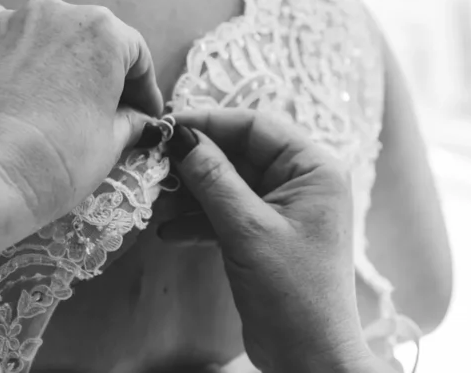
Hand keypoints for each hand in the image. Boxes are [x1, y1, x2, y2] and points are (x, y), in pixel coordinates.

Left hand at [0, 0, 163, 227]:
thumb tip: (136, 119)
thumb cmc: (58, 159)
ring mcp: (16, 20)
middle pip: (94, 39)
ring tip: (63, 95)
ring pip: (51, 31)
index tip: (145, 113)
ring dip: (62, 57)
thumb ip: (129, 120)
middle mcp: (61, 13)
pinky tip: (21, 72)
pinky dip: (19, 47)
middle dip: (104, 71)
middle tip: (110, 109)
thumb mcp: (110, 143)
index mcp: (104, 33)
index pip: (136, 55)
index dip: (145, 88)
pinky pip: (8, 30)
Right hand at [158, 110, 381, 372]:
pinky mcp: (265, 235)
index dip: (210, 122)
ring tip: (159, 198)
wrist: (310, 359)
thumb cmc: (294, 292)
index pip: (256, 126)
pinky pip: (228, 212)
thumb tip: (181, 137)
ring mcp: (283, 209)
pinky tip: (171, 232)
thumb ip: (213, 179)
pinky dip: (201, 219)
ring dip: (193, 191)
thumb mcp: (248, 229)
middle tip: (156, 161)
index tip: (168, 126)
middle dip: (197, 160)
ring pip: (229, 183)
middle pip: (240, 152)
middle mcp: (302, 182)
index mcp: (314, 168)